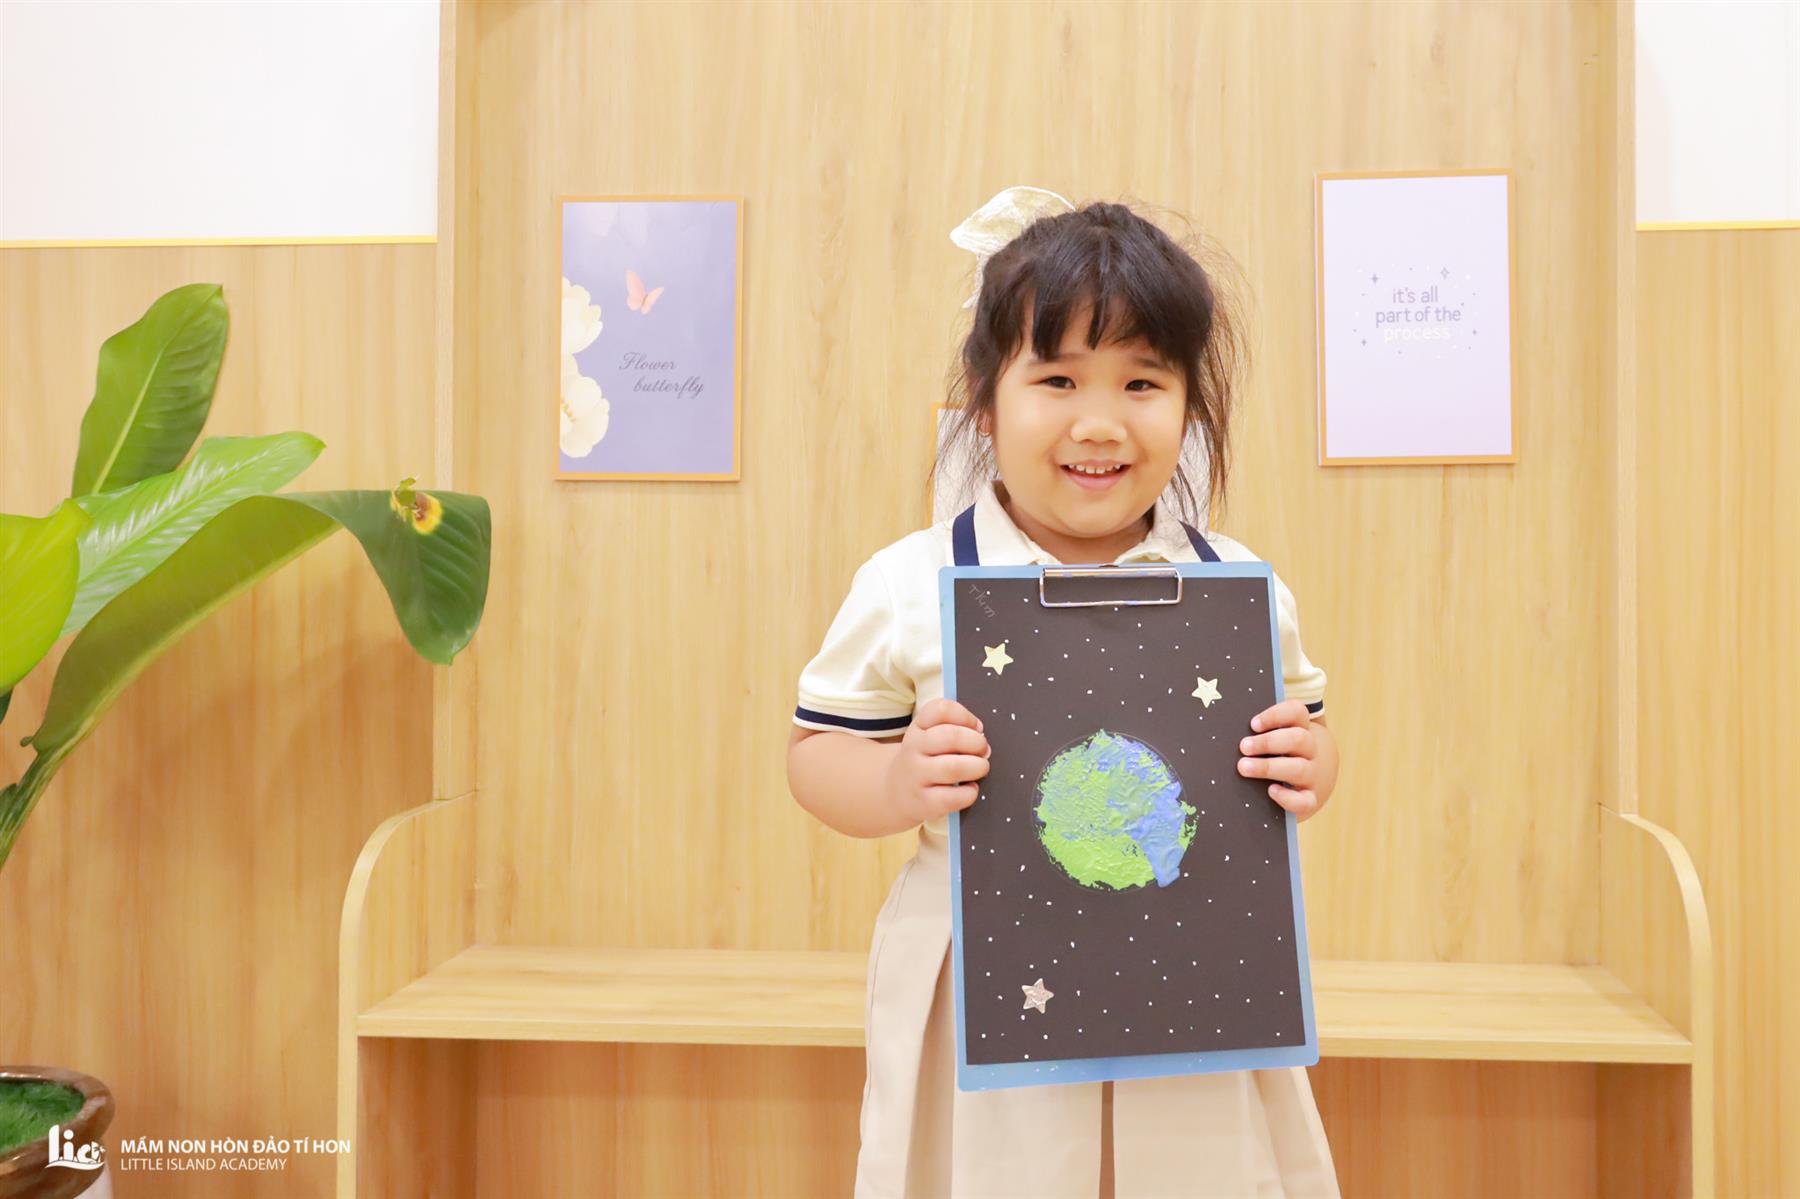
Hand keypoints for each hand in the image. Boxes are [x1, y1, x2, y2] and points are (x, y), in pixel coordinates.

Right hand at [884, 698, 990, 825]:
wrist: (896, 791)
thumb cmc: (925, 759)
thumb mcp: (928, 735)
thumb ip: (954, 727)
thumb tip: (980, 735)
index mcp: (918, 727)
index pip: (941, 709)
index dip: (966, 716)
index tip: (976, 728)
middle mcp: (913, 749)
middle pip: (951, 737)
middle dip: (977, 743)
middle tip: (984, 751)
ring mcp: (917, 776)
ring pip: (954, 767)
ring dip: (977, 767)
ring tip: (980, 769)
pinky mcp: (924, 802)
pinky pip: (955, 797)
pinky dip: (970, 792)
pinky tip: (969, 788)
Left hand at [1237, 700, 1335, 820]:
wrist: (1312, 782)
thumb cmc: (1281, 754)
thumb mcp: (1276, 738)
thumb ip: (1257, 733)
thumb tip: (1225, 734)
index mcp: (1301, 728)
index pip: (1296, 712)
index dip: (1276, 715)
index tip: (1253, 724)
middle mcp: (1310, 750)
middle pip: (1298, 739)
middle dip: (1268, 742)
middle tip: (1244, 746)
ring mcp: (1312, 775)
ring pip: (1299, 768)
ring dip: (1269, 767)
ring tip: (1244, 767)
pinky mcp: (1310, 798)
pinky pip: (1304, 801)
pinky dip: (1287, 798)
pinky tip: (1270, 791)